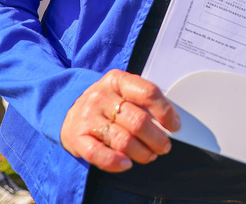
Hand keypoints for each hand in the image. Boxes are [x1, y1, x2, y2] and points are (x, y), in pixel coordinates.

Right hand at [60, 69, 180, 171]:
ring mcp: (88, 117)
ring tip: (149, 155)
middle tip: (163, 146)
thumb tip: (171, 122)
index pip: (148, 93)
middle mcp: (101, 96)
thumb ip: (144, 102)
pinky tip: (127, 164)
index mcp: (117, 80)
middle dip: (157, 139)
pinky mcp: (77, 138)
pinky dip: (116, 163)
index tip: (174, 126)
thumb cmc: (106, 104)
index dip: (166, 112)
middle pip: (138, 121)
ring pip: (123, 140)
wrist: (70, 112)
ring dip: (142, 153)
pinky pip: (98, 154)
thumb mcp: (123, 92)